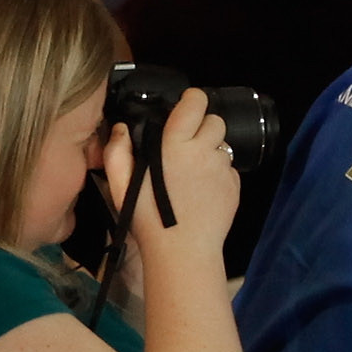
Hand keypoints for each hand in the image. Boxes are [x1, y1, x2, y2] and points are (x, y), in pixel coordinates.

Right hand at [103, 84, 243, 256]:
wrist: (183, 251)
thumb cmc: (148, 218)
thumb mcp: (120, 185)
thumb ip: (117, 151)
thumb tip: (120, 128)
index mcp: (176, 144)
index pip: (196, 102)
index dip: (192, 100)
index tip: (185, 107)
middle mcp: (204, 151)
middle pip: (215, 121)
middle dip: (203, 127)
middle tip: (187, 144)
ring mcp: (222, 169)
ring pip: (223, 145)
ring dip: (211, 150)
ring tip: (194, 170)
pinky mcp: (235, 187)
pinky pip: (230, 168)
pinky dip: (219, 172)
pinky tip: (203, 188)